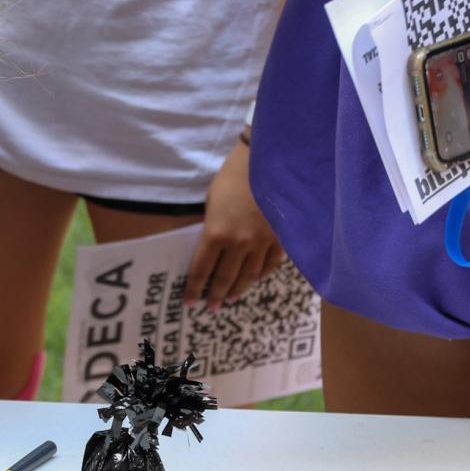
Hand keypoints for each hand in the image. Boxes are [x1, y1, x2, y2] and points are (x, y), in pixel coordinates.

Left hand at [184, 141, 284, 308]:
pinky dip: (262, 274)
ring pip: (249, 275)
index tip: (189, 301)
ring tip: (231, 298)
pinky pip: (271, 264)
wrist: (267, 163)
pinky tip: (255, 279)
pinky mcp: (280, 238)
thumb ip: (212, 228)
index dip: (194, 288)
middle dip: (216, 295)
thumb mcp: (211, 202)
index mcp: (215, 233)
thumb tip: (211, 248)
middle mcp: (238, 243)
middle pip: (225, 277)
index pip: (201, 269)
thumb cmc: (232, 178)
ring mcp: (262, 242)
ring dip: (239, 289)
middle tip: (210, 307)